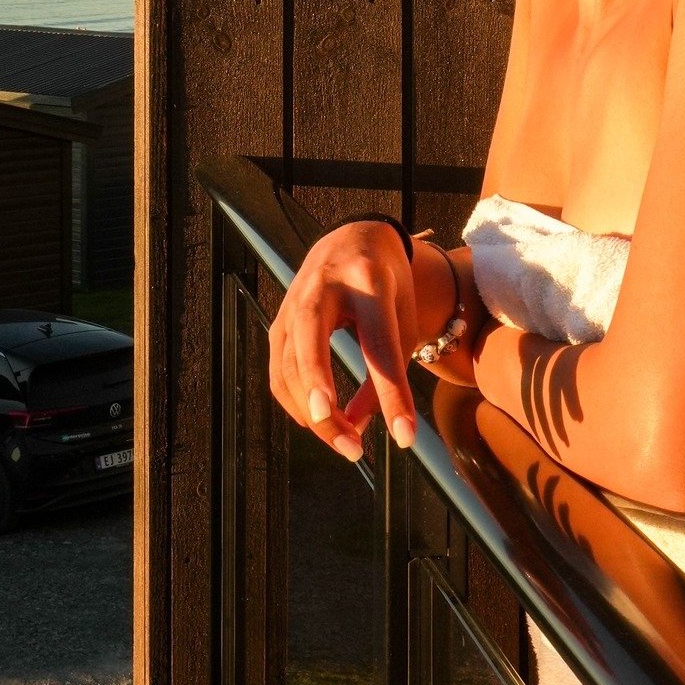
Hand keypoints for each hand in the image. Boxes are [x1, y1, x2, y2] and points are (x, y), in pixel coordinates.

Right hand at [267, 219, 419, 461]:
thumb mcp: (401, 319)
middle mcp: (324, 286)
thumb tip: (355, 428)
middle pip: (311, 341)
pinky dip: (294, 402)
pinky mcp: (279, 318)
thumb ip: (386, 373)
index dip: (392, 395)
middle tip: (344, 438)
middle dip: (320, 388)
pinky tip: (316, 420)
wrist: (354, 240)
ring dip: (312, 413)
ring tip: (346, 445)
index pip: (379, 345)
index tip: (406, 437)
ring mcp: (294, 301)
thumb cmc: (387, 285)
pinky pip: (278, 369)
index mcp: (369, 282)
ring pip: (288, 363)